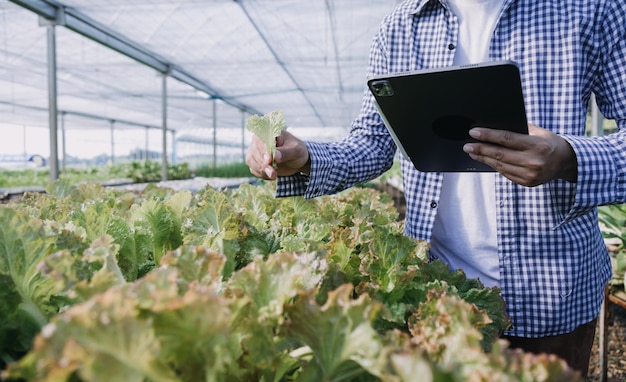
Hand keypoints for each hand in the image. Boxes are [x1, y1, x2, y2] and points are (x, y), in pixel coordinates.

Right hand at [245, 130, 309, 179]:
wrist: (297, 160)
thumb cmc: (297, 151)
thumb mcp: (296, 150)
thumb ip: (286, 152)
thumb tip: (275, 156)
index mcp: (269, 132)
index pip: (261, 140)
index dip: (263, 150)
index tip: (269, 160)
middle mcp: (259, 140)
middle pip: (254, 151)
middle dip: (263, 164)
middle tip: (273, 173)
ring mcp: (255, 151)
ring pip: (251, 161)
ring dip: (261, 170)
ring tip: (273, 175)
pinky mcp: (255, 162)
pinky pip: (253, 169)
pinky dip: (261, 174)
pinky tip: (271, 175)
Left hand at [462, 124, 577, 185]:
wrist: (566, 162)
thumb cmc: (550, 143)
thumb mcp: (539, 132)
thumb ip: (520, 129)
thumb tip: (494, 126)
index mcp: (536, 145)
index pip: (506, 139)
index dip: (488, 136)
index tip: (473, 133)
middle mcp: (533, 161)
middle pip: (500, 154)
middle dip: (480, 149)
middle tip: (467, 145)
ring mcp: (529, 174)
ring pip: (500, 165)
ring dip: (484, 158)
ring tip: (472, 152)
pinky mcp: (526, 183)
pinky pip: (505, 173)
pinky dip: (494, 165)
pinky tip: (486, 160)